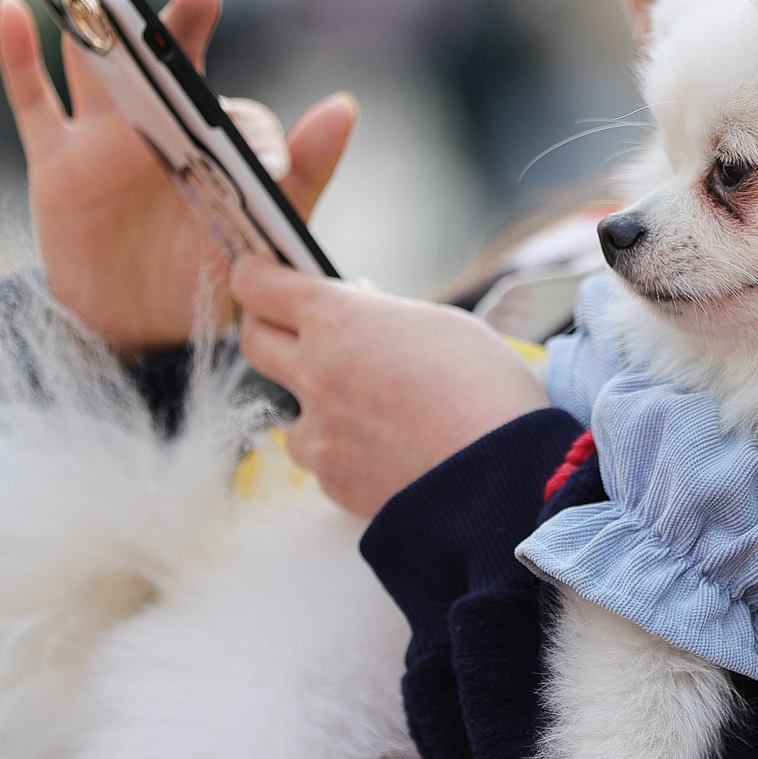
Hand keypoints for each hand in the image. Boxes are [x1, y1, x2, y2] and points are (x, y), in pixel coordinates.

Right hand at [0, 0, 355, 351]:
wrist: (135, 332)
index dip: (249, 130)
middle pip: (164, 60)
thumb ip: (306, 173)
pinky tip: (10, 8)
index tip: (266, 164)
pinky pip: (32, 100)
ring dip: (91, 9)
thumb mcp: (261, 234)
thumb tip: (345, 105)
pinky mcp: (55, 163)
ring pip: (92, 60)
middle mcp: (158, 127)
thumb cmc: (205, 281)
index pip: (232, 113)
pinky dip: (18, 55)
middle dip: (176, 24)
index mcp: (211, 144)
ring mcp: (102, 139)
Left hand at [231, 256, 548, 517]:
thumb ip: (384, 315)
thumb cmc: (487, 389)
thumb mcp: (442, 324)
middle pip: (253, 342)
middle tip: (297, 330)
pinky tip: (387, 452)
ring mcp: (319, 434)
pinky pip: (323, 461)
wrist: (504, 477)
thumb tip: (360, 306)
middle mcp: (314, 374)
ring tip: (368, 410)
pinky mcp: (333, 482)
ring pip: (290, 412)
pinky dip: (345, 453)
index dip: (256, 276)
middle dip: (268, 329)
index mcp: (337, 321)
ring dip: (315, 405)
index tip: (260, 276)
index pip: (258, 286)